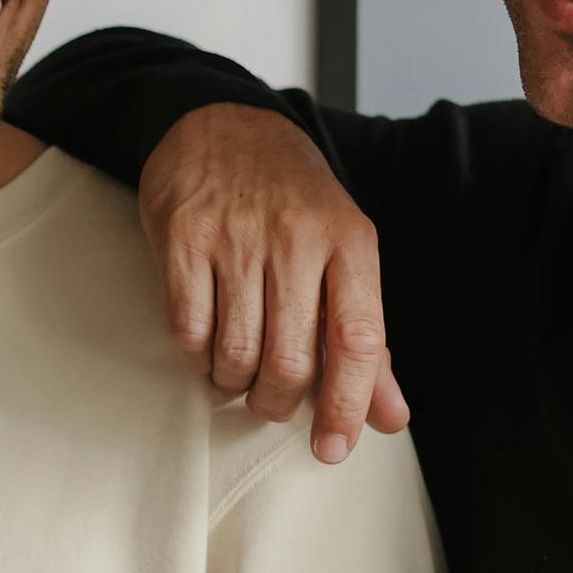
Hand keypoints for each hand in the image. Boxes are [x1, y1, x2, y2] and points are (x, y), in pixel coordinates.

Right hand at [135, 103, 406, 460]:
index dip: (346, 404)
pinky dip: (197, 358)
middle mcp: (296, 237)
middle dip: (278, 402)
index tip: (333, 447)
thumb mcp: (342, 253)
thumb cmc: (289, 199)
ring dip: (234, 385)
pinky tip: (207, 348)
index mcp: (350, 241)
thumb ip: (364, 339)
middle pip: (290, 359)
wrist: (220, 125)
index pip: (357, 340)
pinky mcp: (183, 238)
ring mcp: (235, 236)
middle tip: (272, 403)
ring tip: (237, 375)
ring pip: (236, 352)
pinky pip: (187, 330)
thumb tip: (389, 417)